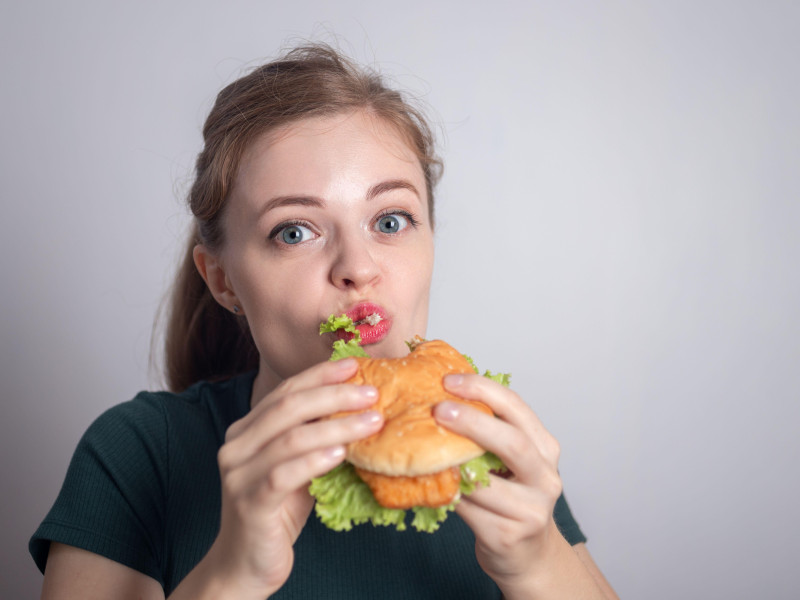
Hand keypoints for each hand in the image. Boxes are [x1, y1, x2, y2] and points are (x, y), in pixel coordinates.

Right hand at [200, 359, 382, 597]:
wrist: (244, 566)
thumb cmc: (276, 513)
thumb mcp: (298, 469)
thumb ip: (315, 441)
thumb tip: (362, 412)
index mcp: (247, 430)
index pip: (285, 391)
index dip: (320, 375)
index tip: (354, 364)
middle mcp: (237, 446)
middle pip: (288, 407)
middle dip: (333, 395)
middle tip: (371, 392)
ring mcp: (239, 474)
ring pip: (291, 438)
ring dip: (336, 426)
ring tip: (371, 421)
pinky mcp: (249, 503)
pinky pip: (283, 475)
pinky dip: (314, 461)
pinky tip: (341, 454)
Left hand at [434, 374, 562, 591]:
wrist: (528, 557)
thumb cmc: (512, 500)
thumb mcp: (510, 463)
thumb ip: (489, 435)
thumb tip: (441, 396)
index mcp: (544, 448)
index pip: (517, 408)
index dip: (483, 390)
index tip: (449, 381)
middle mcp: (545, 477)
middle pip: (513, 442)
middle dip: (474, 421)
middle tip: (438, 409)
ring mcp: (531, 510)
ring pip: (484, 482)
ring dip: (451, 465)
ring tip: (423, 450)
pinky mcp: (508, 536)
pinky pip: (469, 510)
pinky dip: (446, 494)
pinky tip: (427, 483)